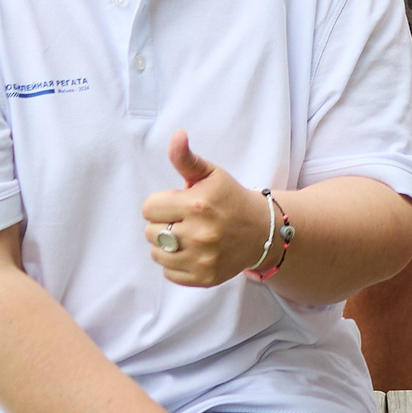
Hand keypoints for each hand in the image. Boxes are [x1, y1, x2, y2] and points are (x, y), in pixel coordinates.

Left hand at [143, 132, 273, 286]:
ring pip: (157, 254)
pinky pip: (168, 273)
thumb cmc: (230, 198)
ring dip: (168, 246)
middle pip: (150, 232)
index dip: (162, 204)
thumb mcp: (211, 174)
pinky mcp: (204, 278)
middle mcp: (200, 233)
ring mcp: (202, 258)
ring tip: (188, 237)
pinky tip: (194, 253)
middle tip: (186, 220)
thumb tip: (177, 134)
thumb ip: (186, 158)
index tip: (179, 204)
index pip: (149, 208)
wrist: (262, 231)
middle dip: (164, 224)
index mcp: (197, 204)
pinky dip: (177, 265)